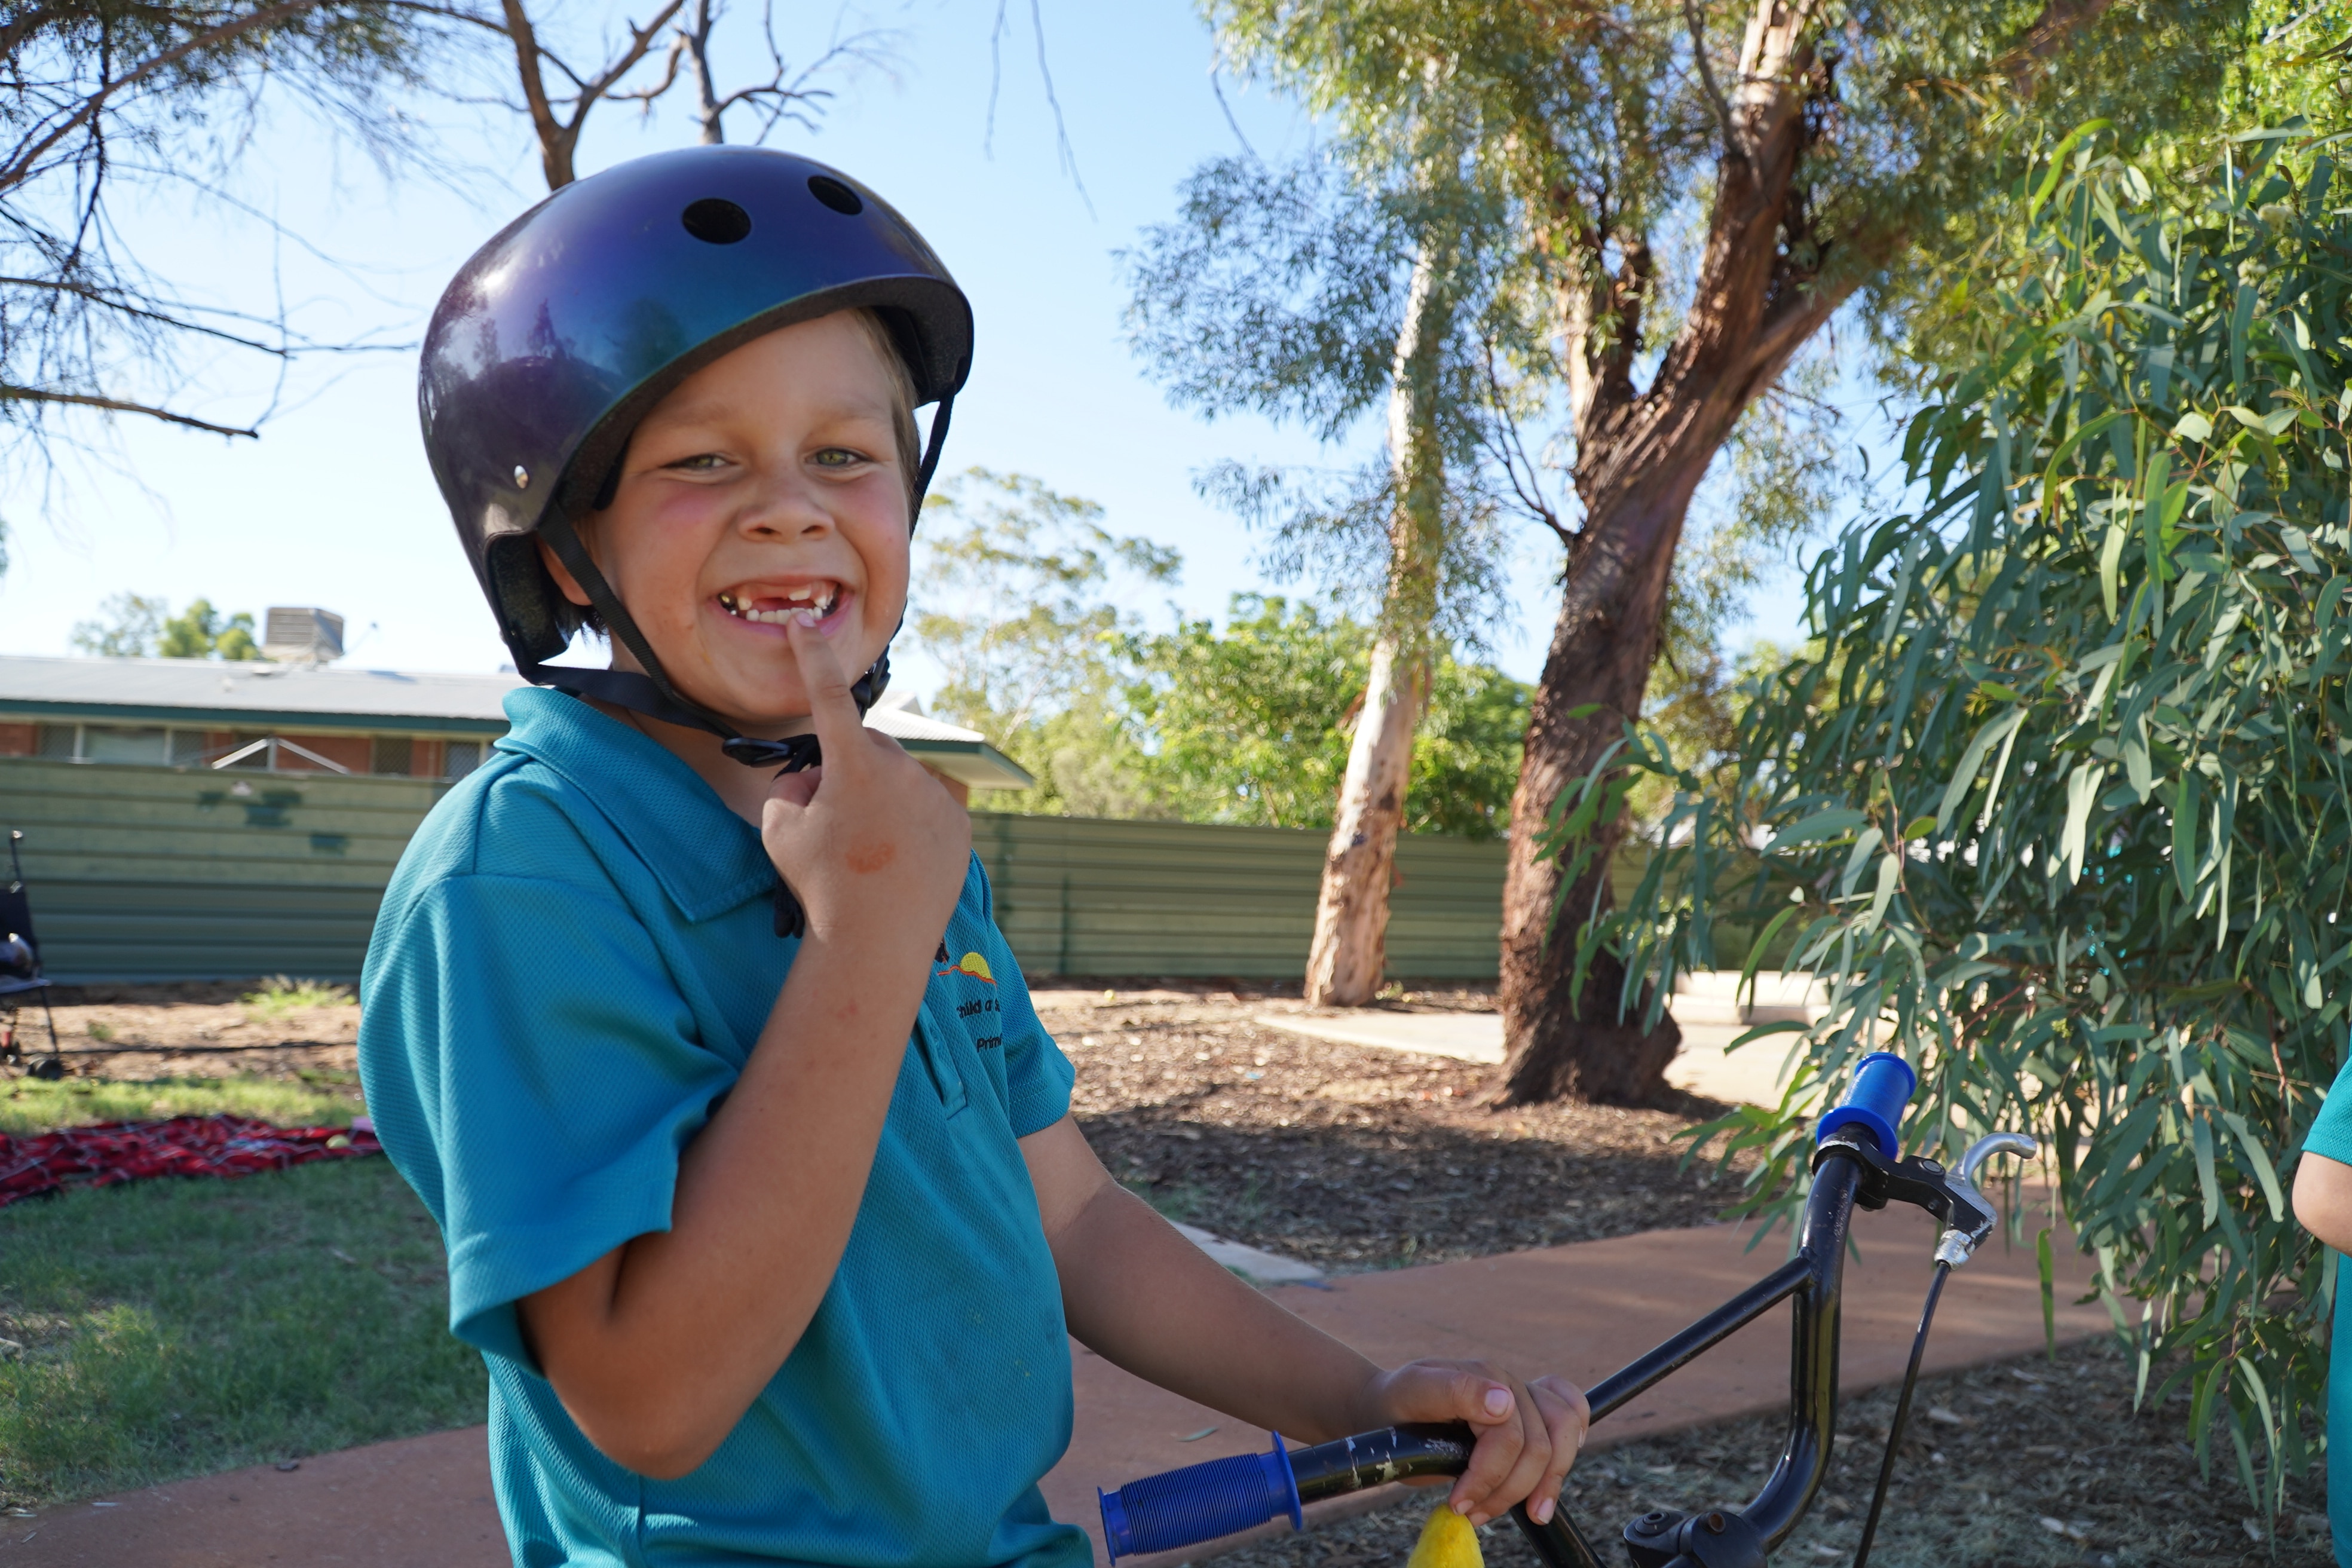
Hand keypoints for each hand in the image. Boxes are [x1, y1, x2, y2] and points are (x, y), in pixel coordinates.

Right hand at [759, 613, 969, 959]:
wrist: (877, 942)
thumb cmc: (821, 885)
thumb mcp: (780, 829)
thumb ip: (791, 786)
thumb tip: (816, 775)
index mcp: (854, 764)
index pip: (827, 696)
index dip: (812, 658)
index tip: (804, 625)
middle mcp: (903, 770)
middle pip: (867, 749)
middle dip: (848, 771)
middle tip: (833, 821)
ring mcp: (937, 796)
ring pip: (899, 779)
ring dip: (881, 799)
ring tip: (869, 851)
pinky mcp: (960, 824)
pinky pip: (928, 806)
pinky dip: (911, 822)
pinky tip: (898, 860)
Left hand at [1360, 1360, 1589, 1526]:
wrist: (1388, 1407)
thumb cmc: (1396, 1406)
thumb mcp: (1412, 1396)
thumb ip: (1454, 1392)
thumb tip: (1504, 1403)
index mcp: (1483, 1376)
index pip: (1509, 1438)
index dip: (1487, 1478)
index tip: (1457, 1504)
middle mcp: (1508, 1383)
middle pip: (1539, 1447)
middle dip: (1507, 1491)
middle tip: (1472, 1514)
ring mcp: (1523, 1394)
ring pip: (1564, 1436)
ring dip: (1545, 1484)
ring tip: (1522, 1513)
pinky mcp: (1530, 1408)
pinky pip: (1572, 1410)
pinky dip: (1572, 1439)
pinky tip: (1553, 1471)